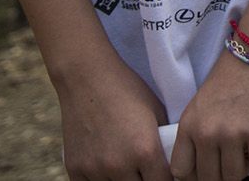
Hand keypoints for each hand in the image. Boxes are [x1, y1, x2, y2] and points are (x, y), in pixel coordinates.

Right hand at [53, 55, 170, 180]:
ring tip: (130, 173)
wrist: (87, 78)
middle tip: (148, 172)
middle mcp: (119, 164)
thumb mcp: (156, 113)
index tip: (168, 175)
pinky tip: (108, 174)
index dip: (168, 180)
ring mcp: (95, 169)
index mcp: (145, 150)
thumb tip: (174, 163)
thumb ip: (164, 142)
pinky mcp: (75, 168)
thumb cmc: (128, 90)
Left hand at [172, 52, 248, 180]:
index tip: (203, 170)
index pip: (181, 171)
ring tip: (244, 154)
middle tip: (228, 163)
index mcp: (189, 126)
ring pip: (234, 176)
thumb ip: (194, 136)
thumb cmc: (226, 81)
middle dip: (219, 175)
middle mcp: (207, 134)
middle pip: (210, 178)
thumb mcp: (197, 107)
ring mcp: (233, 135)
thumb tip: (197, 169)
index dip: (193, 176)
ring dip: (241, 169)